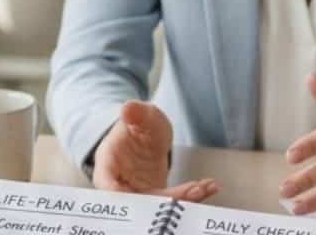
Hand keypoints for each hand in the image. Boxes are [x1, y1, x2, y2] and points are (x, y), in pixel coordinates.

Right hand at [92, 100, 217, 201]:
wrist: (145, 134)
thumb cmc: (138, 124)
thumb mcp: (141, 115)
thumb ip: (136, 113)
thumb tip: (128, 108)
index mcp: (107, 166)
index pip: (110, 189)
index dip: (127, 197)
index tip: (151, 198)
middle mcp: (119, 185)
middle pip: (137, 203)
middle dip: (165, 201)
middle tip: (192, 191)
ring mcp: (137, 194)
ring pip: (156, 207)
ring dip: (182, 200)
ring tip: (205, 187)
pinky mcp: (154, 199)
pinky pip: (171, 203)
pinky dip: (189, 196)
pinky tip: (208, 186)